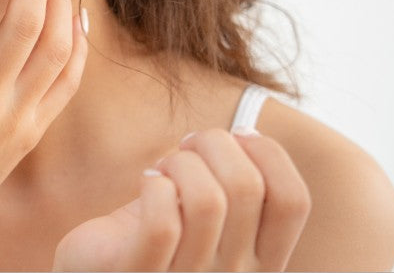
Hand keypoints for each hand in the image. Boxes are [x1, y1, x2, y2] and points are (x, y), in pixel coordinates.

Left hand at [53, 128, 311, 270]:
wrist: (99, 271)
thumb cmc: (153, 234)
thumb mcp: (203, 211)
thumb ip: (230, 184)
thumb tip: (245, 135)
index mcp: (261, 261)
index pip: (293, 201)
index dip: (269, 153)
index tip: (238, 136)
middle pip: (246, 186)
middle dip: (214, 143)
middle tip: (186, 148)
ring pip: (206, 201)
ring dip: (181, 163)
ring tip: (163, 169)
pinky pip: (162, 226)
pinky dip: (155, 188)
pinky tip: (147, 182)